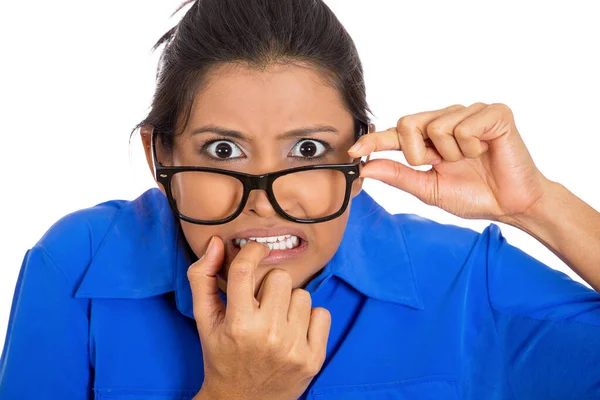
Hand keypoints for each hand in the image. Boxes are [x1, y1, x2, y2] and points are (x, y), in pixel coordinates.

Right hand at [187, 236, 330, 399]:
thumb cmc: (221, 355)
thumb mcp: (204, 320)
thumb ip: (203, 278)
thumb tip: (216, 243)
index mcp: (237, 324)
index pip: (246, 269)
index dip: (252, 250)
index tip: (256, 250)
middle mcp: (268, 335)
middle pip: (280, 277)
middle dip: (270, 285)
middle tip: (261, 304)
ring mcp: (294, 348)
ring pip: (303, 294)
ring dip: (289, 303)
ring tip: (276, 320)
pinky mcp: (314, 359)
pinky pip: (322, 313)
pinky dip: (310, 319)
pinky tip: (294, 332)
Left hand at [350, 103, 549, 221]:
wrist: (512, 205)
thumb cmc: (474, 195)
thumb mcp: (429, 189)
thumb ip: (399, 175)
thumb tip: (366, 168)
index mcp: (430, 138)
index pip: (395, 134)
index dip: (373, 141)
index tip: (352, 151)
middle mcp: (447, 119)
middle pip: (408, 123)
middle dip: (419, 153)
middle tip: (443, 165)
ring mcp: (470, 112)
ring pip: (436, 127)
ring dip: (452, 154)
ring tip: (471, 159)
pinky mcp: (493, 112)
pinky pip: (464, 126)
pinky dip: (472, 146)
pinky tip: (486, 151)